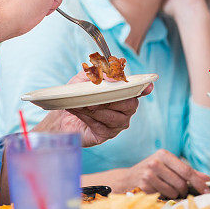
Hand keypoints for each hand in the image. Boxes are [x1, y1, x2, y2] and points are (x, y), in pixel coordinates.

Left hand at [32, 73, 151, 146]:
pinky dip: (87, 117)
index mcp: (122, 94)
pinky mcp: (105, 135)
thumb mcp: (84, 79)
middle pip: (128, 105)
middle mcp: (124, 111)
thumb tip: (113, 77)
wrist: (61, 113)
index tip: (148, 86)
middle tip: (92, 98)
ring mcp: (117, 124)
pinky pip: (101, 126)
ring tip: (81, 104)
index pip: (137, 91)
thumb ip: (99, 73)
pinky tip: (77, 111)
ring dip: (95, 109)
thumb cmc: (77, 94)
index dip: (143, 89)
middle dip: (110, 100)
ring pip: (113, 117)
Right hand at [121, 149, 209, 198]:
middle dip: (183, 189)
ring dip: (174, 193)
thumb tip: (205, 178)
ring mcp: (148, 174)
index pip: (186, 170)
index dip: (198, 182)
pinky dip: (164, 196)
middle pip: (181, 183)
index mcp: (163, 154)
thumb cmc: (151, 171)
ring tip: (165, 187)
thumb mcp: (168, 166)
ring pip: (173, 191)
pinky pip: (163, 196)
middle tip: (179, 189)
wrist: (128, 178)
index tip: (206, 190)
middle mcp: (155, 162)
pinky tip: (157, 190)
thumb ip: (187, 171)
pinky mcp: (143, 186)